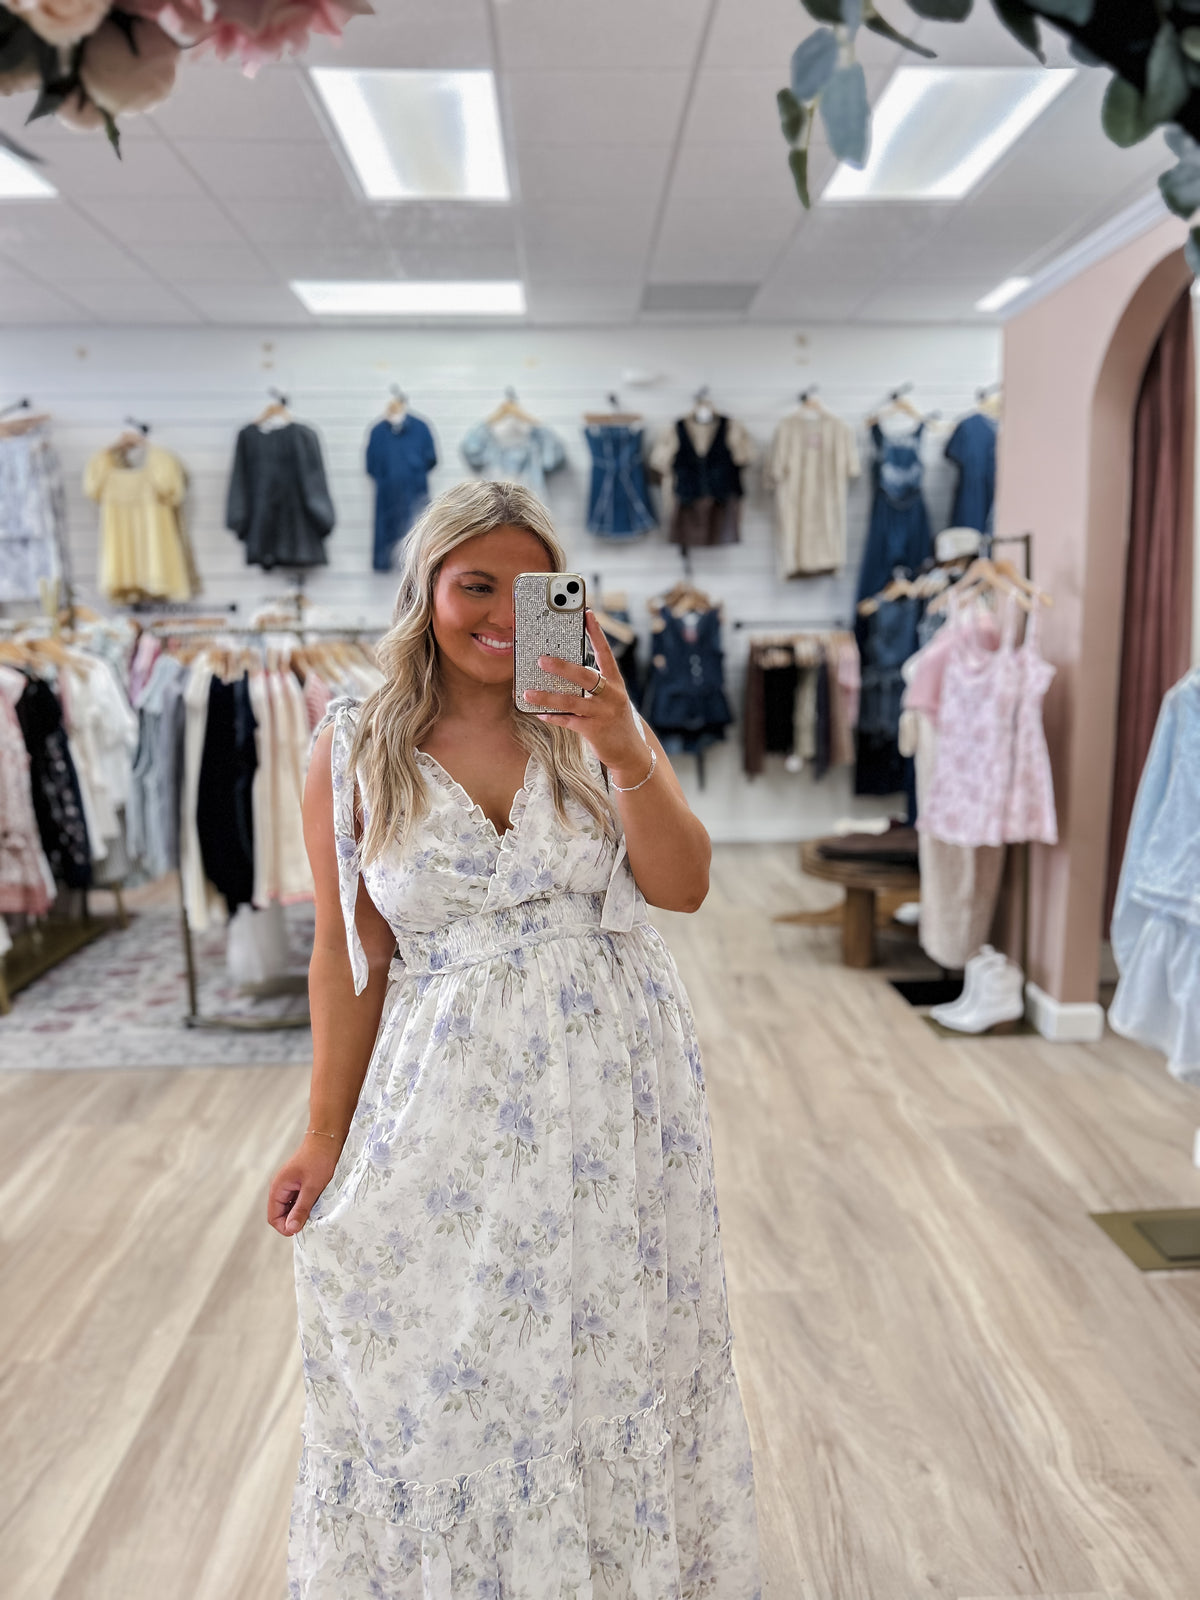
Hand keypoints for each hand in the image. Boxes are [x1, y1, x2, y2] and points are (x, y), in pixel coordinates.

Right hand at [267, 1134, 341, 1236]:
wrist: (328, 1138)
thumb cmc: (320, 1159)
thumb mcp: (312, 1187)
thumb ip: (301, 1209)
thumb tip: (291, 1229)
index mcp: (278, 1188)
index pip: (274, 1217)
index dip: (286, 1227)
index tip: (302, 1228)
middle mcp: (281, 1187)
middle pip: (282, 1214)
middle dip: (295, 1219)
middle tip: (313, 1218)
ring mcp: (290, 1185)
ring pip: (291, 1207)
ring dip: (302, 1211)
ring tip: (317, 1207)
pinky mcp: (299, 1183)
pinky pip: (299, 1200)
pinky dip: (307, 1203)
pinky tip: (318, 1200)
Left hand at [523, 609, 647, 772]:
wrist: (629, 752)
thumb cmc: (613, 719)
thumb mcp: (608, 698)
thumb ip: (591, 685)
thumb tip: (560, 671)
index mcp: (615, 682)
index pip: (605, 653)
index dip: (597, 633)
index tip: (587, 614)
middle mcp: (612, 695)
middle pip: (585, 676)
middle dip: (562, 667)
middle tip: (541, 659)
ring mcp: (603, 713)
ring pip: (571, 701)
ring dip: (547, 696)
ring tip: (527, 692)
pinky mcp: (594, 730)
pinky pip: (568, 721)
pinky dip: (553, 716)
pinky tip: (540, 713)